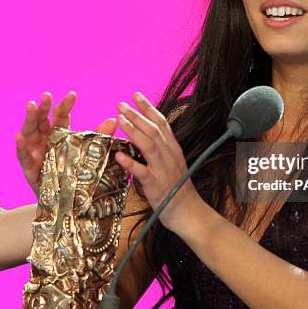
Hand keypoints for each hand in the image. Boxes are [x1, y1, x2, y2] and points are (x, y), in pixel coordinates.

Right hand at [15, 91, 116, 196]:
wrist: (68, 202)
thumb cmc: (77, 173)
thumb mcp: (90, 154)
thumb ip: (99, 138)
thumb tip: (114, 120)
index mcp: (59, 134)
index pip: (61, 116)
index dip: (65, 105)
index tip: (72, 94)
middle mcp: (45, 140)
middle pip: (42, 120)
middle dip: (43, 107)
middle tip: (46, 95)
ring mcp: (35, 153)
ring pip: (30, 132)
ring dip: (30, 119)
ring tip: (31, 105)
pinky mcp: (29, 168)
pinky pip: (23, 156)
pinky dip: (21, 146)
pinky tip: (19, 136)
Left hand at [113, 91, 203, 232]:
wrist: (189, 212)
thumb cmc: (177, 189)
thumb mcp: (172, 163)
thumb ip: (160, 149)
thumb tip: (146, 135)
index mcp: (173, 149)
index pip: (161, 122)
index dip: (148, 108)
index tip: (136, 95)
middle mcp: (169, 155)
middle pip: (153, 130)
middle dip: (137, 115)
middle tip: (121, 104)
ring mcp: (163, 169)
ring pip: (149, 145)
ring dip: (133, 131)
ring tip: (119, 119)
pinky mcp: (156, 185)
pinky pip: (142, 172)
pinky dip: (130, 162)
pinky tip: (118, 155)